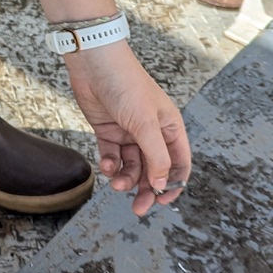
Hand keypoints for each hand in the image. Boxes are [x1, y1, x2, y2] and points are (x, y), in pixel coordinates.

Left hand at [63, 41, 190, 216]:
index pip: (179, 163)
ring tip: (115, 182)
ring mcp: (129, 132)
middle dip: (146, 189)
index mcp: (170, 127)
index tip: (162, 201)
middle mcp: (152, 131)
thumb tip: (164, 185)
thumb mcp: (145, 124)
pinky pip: (112, 156)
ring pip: (132, 165)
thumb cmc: (126, 85)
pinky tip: (105, 164)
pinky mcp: (108, 130)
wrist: (94, 64)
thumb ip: (156, 156)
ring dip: (125, 178)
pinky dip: (109, 164)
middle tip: (138, 208)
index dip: (173, 184)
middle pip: (154, 169)